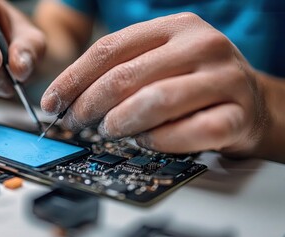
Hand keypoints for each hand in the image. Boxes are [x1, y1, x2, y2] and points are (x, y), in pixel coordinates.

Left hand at [41, 12, 269, 156]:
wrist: (253, 101)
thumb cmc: (194, 82)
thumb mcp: (159, 61)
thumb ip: (122, 71)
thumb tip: (69, 98)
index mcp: (174, 27)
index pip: (109, 48)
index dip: (73, 78)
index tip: (53, 102)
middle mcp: (200, 45)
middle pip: (125, 75)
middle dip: (89, 104)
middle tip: (75, 122)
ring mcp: (223, 78)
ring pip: (155, 101)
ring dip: (121, 122)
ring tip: (108, 131)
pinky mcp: (238, 114)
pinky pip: (189, 131)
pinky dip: (159, 140)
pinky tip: (145, 142)